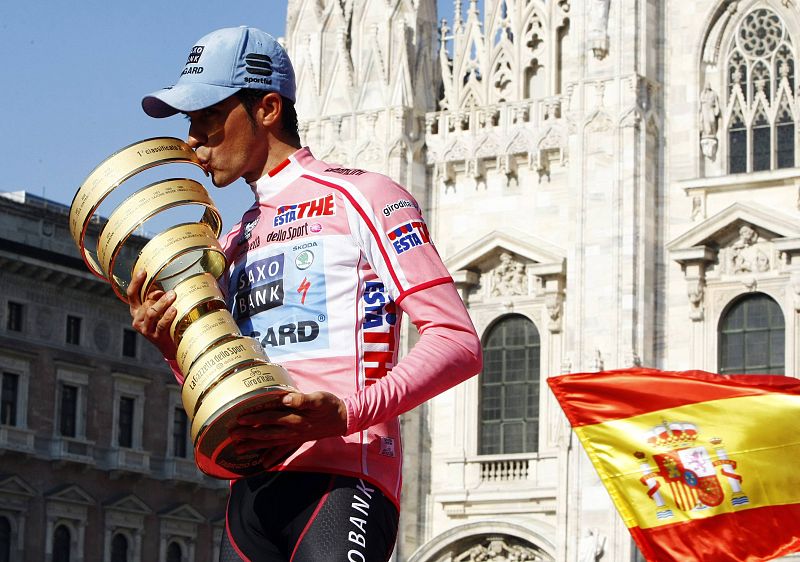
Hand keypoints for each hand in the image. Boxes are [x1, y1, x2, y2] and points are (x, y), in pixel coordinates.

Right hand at [127, 269, 177, 358]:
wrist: (170, 345)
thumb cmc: (165, 322)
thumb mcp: (158, 309)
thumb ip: (156, 298)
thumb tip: (160, 288)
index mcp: (136, 309)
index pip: (132, 294)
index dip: (136, 282)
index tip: (143, 271)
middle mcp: (137, 318)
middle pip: (145, 303)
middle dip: (158, 296)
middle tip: (172, 291)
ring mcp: (145, 328)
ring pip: (152, 313)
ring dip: (163, 304)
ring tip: (173, 296)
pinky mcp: (154, 336)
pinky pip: (160, 324)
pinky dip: (167, 316)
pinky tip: (174, 310)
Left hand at [229, 391, 347, 454]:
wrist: (342, 419)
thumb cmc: (329, 406)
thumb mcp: (318, 398)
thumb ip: (302, 399)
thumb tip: (285, 399)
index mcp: (295, 419)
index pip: (270, 418)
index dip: (254, 418)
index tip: (239, 419)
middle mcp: (292, 431)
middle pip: (266, 433)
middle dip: (247, 434)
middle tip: (231, 435)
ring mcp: (295, 438)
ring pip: (271, 443)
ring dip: (254, 446)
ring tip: (238, 449)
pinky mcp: (298, 441)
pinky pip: (282, 451)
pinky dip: (272, 457)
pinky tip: (263, 464)